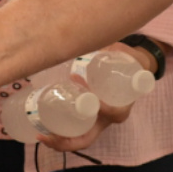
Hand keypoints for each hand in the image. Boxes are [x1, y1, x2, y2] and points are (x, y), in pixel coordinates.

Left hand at [38, 40, 155, 152]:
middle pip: (89, 138)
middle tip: (47, 133)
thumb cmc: (126, 64)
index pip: (113, 113)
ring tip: (40, 134)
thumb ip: (109, 44)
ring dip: (59, 142)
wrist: (132, 73)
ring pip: (79, 140)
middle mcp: (108, 119)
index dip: (100, 106)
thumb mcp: (123, 53)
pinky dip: (58, 138)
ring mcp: (96, 122)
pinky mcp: (87, 120)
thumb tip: (89, 29)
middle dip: (66, 141)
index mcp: (122, 105)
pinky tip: (41, 132)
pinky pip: (74, 135)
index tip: (78, 81)